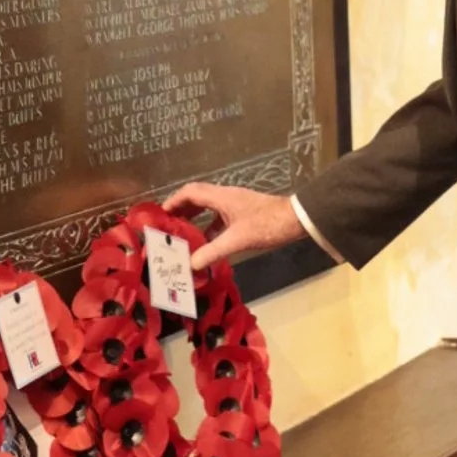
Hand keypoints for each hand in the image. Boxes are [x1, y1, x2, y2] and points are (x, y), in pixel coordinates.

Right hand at [167, 180, 303, 273]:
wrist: (296, 220)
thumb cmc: (266, 224)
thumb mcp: (237, 240)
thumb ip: (213, 251)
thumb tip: (190, 265)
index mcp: (221, 196)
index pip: (190, 192)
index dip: (173, 201)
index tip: (160, 215)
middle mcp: (226, 196)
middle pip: (197, 197)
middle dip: (180, 210)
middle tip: (167, 226)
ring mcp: (236, 204)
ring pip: (208, 207)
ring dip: (194, 218)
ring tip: (182, 235)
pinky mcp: (243, 213)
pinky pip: (220, 217)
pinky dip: (210, 227)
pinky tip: (208, 243)